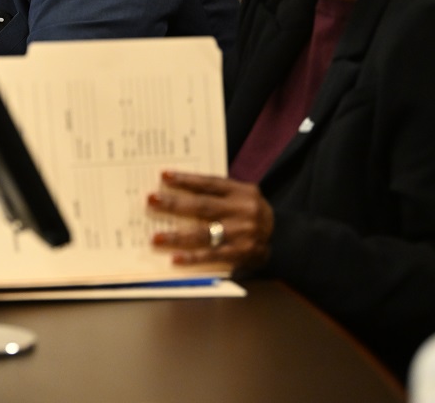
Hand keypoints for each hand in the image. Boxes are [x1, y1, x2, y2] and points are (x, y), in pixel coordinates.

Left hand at [147, 170, 273, 271]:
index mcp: (242, 191)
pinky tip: (175, 258)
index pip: (209, 183)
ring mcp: (242, 234)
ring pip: (204, 234)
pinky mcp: (241, 254)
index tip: (164, 176)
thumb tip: (178, 190)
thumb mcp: (241, 195)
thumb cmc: (249, 212)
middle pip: (202, 206)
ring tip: (156, 237)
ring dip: (177, 236)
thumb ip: (217, 192)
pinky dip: (193, 257)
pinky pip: (212, 256)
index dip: (186, 179)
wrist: (283, 237)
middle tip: (151, 200)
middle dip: (174, 204)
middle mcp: (242, 211)